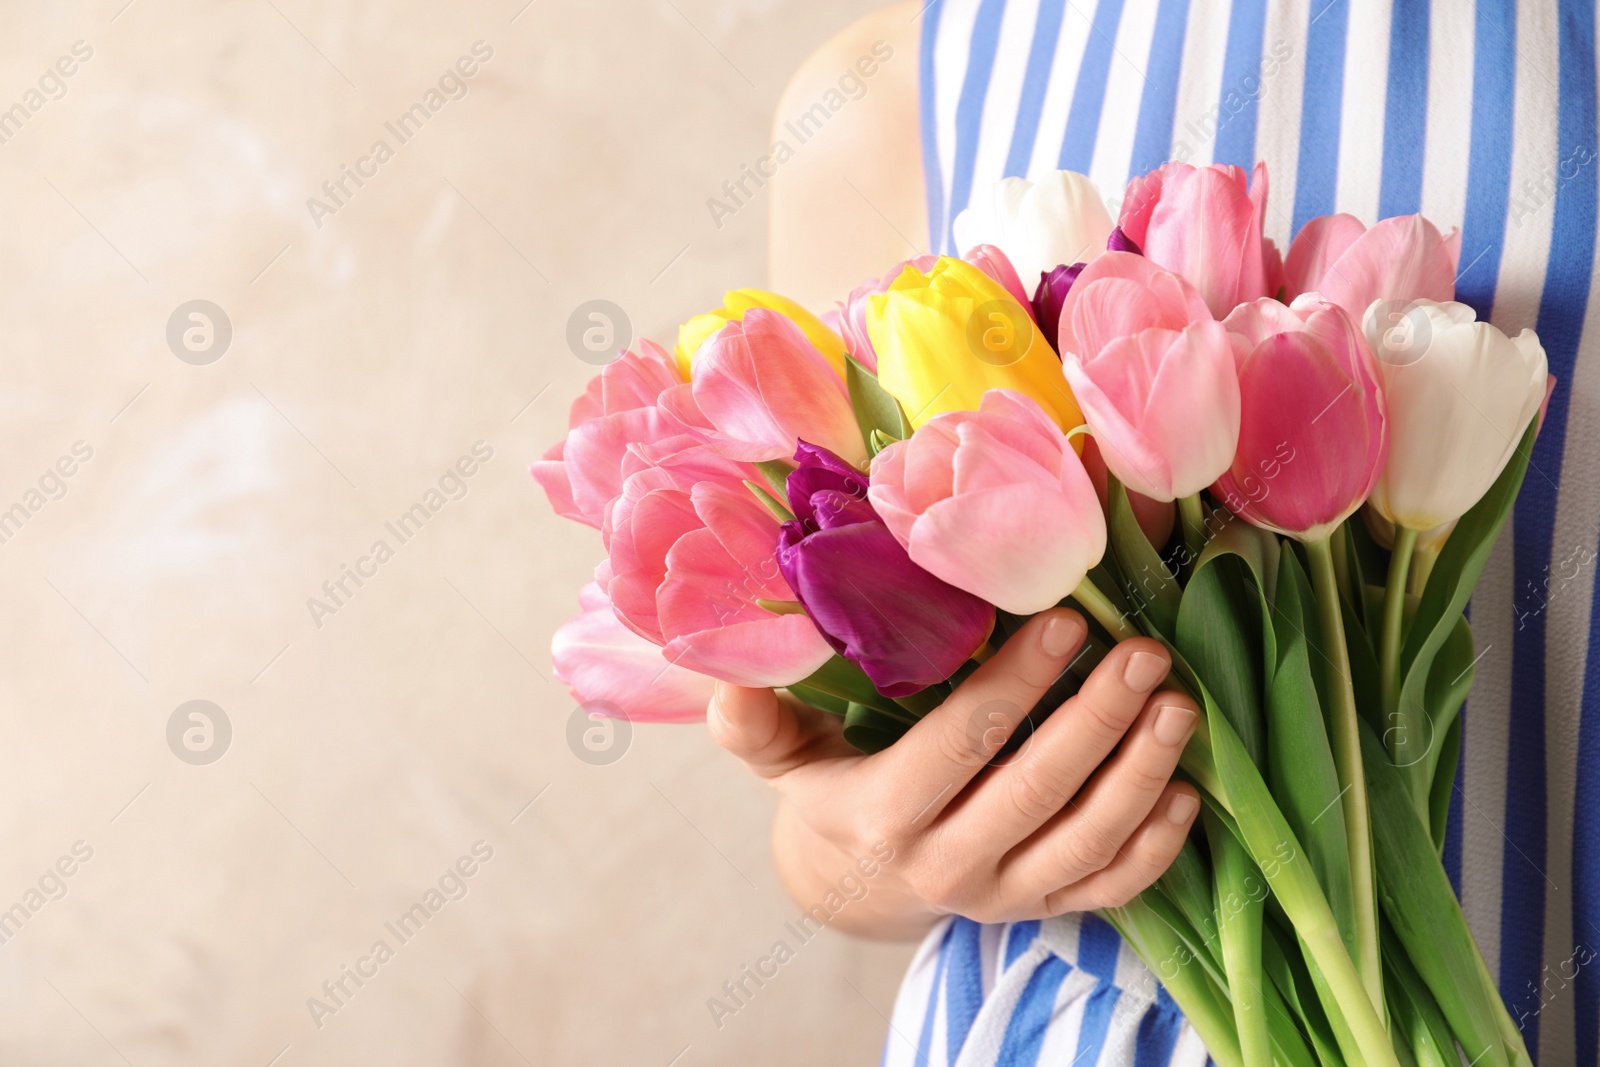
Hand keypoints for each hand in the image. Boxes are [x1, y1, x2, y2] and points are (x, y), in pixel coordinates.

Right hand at [708, 608, 1200, 937]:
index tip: (1066, 623)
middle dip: (1097, 721)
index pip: (960, 745)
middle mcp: (947, 864)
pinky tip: (1184, 791)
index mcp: (885, 815)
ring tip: (1178, 708)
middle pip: (1036, 791)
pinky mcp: (1039, 911)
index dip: (1014, 687)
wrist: (852, 891)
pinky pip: (1107, 891)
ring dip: (1141, 775)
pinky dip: (1154, 847)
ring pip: (1086, 843)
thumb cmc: (825, 795)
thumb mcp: (779, 759)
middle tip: (1144, 655)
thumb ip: (754, 722)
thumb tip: (729, 674)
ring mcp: (1001, 896)